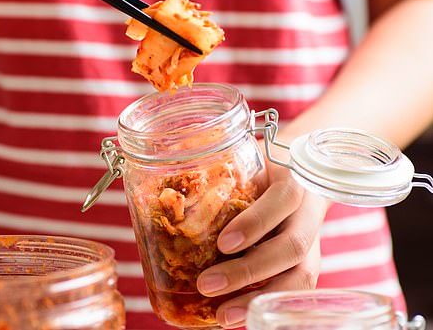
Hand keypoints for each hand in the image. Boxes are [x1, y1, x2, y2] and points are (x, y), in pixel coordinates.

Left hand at [196, 154, 327, 327]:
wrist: (297, 174)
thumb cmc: (260, 168)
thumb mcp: (245, 161)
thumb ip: (216, 174)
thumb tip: (160, 191)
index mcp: (294, 180)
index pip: (283, 199)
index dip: (255, 223)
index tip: (223, 243)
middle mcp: (309, 214)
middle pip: (291, 247)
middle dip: (249, 271)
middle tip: (206, 285)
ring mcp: (313, 242)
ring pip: (300, 276)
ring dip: (258, 298)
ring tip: (223, 316)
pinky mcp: (308, 263)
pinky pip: (294, 289)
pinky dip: (264, 304)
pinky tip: (237, 316)